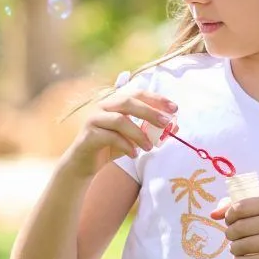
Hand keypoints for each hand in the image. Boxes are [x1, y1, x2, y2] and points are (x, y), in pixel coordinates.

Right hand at [63, 87, 178, 179]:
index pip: (137, 94)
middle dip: (150, 112)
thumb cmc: (110, 147)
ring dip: (138, 133)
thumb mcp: (133, 138)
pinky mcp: (89, 135)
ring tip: (150, 147)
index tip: (174, 108)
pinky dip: (126, 146)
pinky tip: (134, 155)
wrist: (84, 164)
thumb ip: (150, 131)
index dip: (156, 99)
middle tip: (166, 123)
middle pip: (128, 102)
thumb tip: (174, 127)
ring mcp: (94, 119)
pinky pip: (110, 137)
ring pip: (119, 120)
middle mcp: (103, 106)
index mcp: (114, 102)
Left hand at [212, 193, 258, 258]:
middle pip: (239, 227)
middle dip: (230, 234)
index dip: (229, 216)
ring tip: (236, 249)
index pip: (241, 207)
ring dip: (234, 249)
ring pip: (243, 245)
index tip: (230, 221)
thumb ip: (237, 209)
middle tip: (232, 237)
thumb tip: (213, 214)